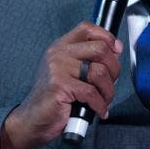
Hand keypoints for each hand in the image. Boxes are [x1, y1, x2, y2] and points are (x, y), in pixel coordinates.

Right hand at [0, 21, 122, 148]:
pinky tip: (98, 111)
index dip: (107, 38)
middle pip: (100, 49)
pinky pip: (92, 93)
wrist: (32, 119)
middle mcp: (59, 53)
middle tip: (110, 84)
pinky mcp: (59, 86)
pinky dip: (100, 105)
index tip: (116, 51)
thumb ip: (90, 59)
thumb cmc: (55, 98)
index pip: (87, 28)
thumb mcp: (70, 72)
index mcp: (62, 46)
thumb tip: (116, 50)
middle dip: (114, 70)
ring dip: (108, 91)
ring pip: (100, 72)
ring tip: (104, 100)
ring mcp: (58, 68)